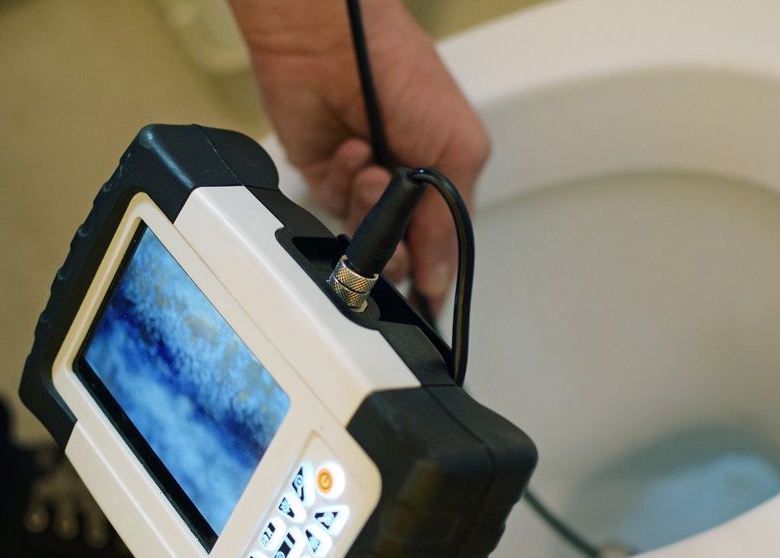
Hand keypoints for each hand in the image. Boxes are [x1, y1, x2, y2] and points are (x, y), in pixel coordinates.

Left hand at [229, 0, 489, 310]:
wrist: (331, 42)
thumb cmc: (400, 70)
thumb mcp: (455, 149)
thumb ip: (449, 219)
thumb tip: (440, 274)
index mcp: (443, 176)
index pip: (441, 244)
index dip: (431, 270)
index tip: (425, 293)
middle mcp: (404, 183)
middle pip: (401, 249)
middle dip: (398, 246)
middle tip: (395, 233)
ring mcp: (362, 181)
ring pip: (363, 234)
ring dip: (368, 206)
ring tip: (373, 171)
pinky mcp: (324, 174)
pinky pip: (330, 205)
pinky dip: (340, 180)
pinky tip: (349, 150)